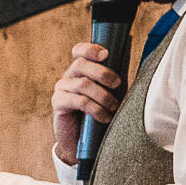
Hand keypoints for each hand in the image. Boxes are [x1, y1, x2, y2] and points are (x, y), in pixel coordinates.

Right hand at [51, 40, 123, 163]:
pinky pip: (79, 101)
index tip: (106, 54)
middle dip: (103, 73)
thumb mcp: (113, 89)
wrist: (87, 141)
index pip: (79, 51)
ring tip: (113, 107)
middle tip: (117, 85)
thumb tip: (127, 43)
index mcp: (80, 69)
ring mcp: (61, 90)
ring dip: (103, 96)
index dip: (90, 49)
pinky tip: (104, 117)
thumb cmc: (102, 111)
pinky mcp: (58, 104)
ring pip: (82, 84)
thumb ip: (117, 70)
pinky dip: (96, 109)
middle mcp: (68, 77)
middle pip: (81, 64)